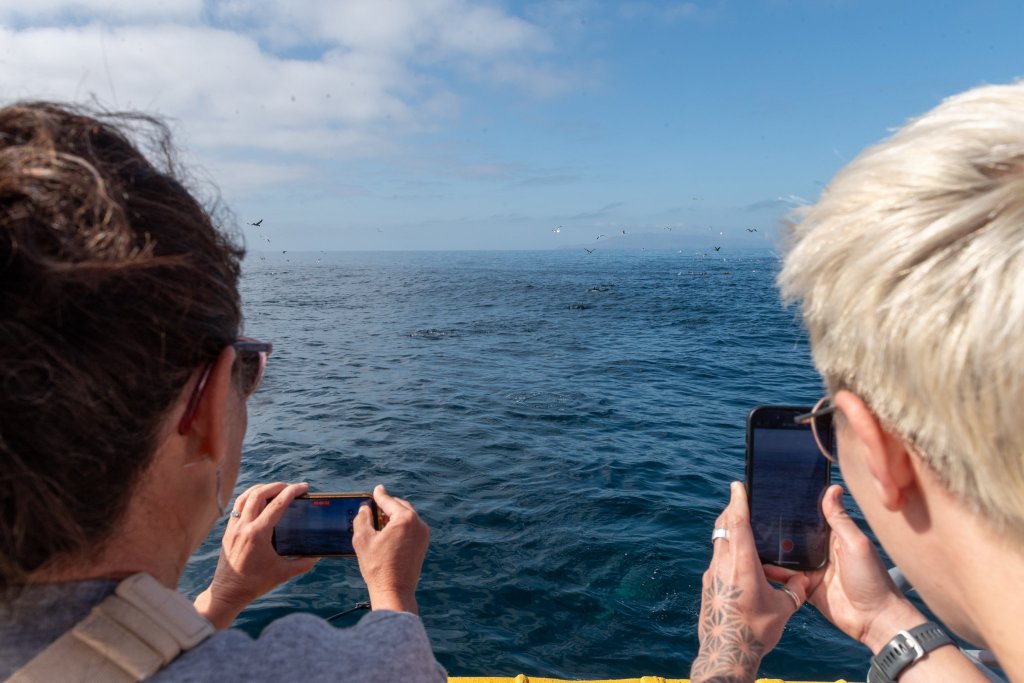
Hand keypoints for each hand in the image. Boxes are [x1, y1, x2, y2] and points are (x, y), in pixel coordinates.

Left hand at [194, 482, 317, 628]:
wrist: (228, 593)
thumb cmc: (254, 584)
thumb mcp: (283, 574)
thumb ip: (303, 564)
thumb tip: (317, 556)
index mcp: (258, 534)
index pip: (277, 504)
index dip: (292, 492)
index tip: (304, 487)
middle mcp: (244, 526)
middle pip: (260, 494)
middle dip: (277, 486)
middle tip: (291, 487)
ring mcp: (233, 527)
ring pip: (246, 496)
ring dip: (261, 488)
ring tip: (274, 489)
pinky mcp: (228, 531)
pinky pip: (238, 506)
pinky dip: (249, 498)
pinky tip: (258, 502)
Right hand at [352, 484, 429, 613]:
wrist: (394, 591)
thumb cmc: (377, 567)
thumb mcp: (362, 539)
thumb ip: (362, 519)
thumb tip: (365, 508)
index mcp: (405, 519)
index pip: (389, 501)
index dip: (380, 495)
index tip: (376, 489)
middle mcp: (418, 524)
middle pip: (400, 507)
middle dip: (387, 505)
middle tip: (374, 505)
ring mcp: (423, 535)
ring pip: (407, 517)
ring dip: (394, 516)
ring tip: (379, 520)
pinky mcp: (423, 544)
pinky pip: (411, 528)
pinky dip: (400, 526)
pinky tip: (388, 532)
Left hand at [690, 481, 808, 682]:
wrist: (726, 653)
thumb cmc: (756, 631)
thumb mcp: (783, 609)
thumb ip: (794, 590)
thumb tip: (803, 579)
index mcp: (741, 563)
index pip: (738, 522)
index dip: (739, 501)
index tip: (737, 485)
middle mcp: (722, 563)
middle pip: (723, 528)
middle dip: (732, 512)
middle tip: (740, 501)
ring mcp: (710, 574)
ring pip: (718, 543)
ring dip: (729, 533)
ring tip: (744, 531)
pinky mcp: (706, 585)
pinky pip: (717, 560)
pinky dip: (727, 552)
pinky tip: (739, 562)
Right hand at [764, 485, 924, 652]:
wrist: (875, 621)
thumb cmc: (873, 580)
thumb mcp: (856, 544)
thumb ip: (840, 520)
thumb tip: (833, 488)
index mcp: (836, 537)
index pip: (813, 517)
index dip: (798, 507)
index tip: (778, 494)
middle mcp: (823, 551)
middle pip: (796, 536)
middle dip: (778, 528)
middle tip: (754, 515)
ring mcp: (814, 569)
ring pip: (788, 556)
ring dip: (773, 549)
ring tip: (750, 538)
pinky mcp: (807, 587)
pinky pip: (786, 577)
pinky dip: (774, 572)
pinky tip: (758, 564)